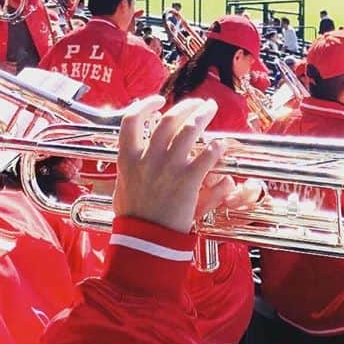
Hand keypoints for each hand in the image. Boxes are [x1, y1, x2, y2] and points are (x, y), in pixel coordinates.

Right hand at [113, 96, 225, 233]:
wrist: (145, 242)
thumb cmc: (134, 219)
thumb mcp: (123, 190)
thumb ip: (130, 170)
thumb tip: (135, 158)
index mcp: (128, 159)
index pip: (130, 120)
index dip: (145, 105)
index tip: (157, 101)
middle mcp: (148, 158)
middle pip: (168, 119)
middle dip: (185, 106)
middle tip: (196, 103)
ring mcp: (168, 168)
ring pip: (189, 130)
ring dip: (202, 116)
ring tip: (210, 109)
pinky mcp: (187, 181)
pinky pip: (206, 155)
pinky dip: (216, 147)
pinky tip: (220, 144)